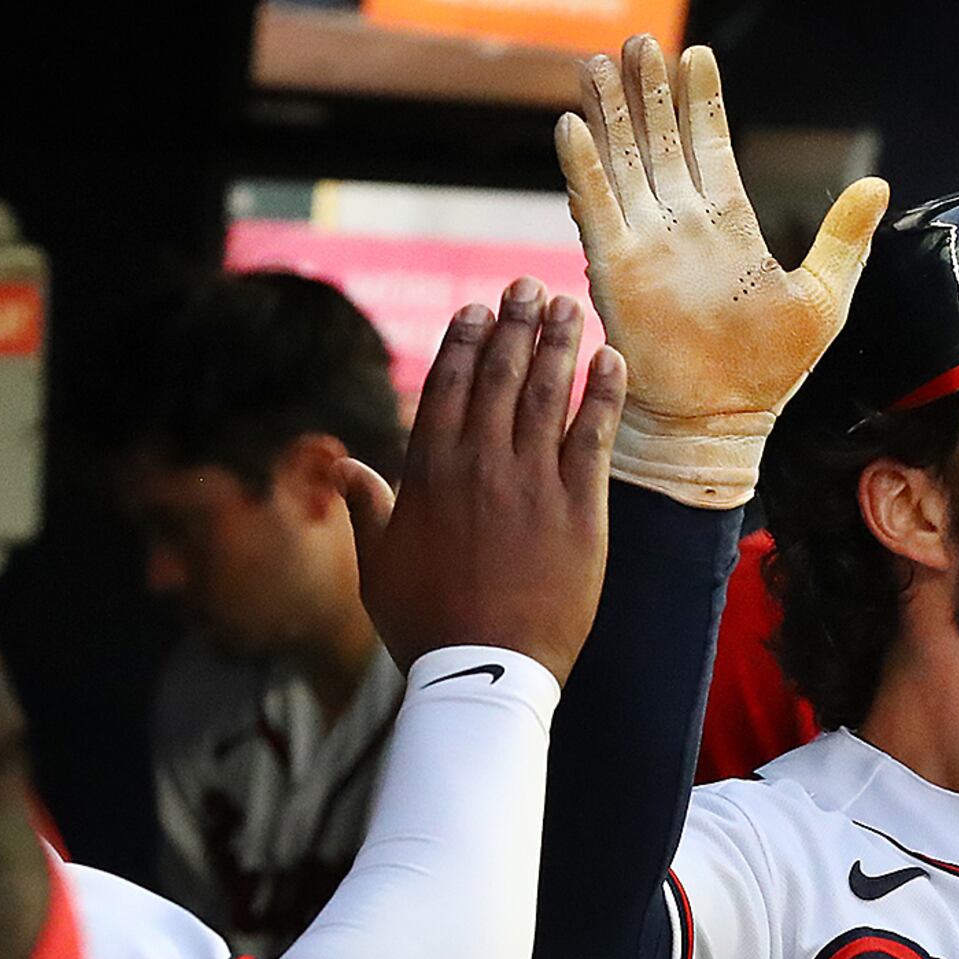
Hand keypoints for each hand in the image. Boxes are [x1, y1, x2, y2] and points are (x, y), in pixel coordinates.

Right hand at [355, 284, 623, 679]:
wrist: (485, 671)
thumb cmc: (425, 625)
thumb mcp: (376, 566)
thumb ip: (366, 507)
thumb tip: (346, 464)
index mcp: (428, 473)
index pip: (447, 386)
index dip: (464, 342)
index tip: (478, 310)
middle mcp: (479, 464)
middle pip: (498, 375)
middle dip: (515, 324)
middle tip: (530, 287)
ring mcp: (531, 481)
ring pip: (546, 393)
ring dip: (559, 342)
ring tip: (570, 305)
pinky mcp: (579, 507)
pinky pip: (594, 435)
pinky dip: (604, 392)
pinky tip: (612, 359)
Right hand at [555, 36, 887, 507]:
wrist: (719, 423)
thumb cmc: (770, 371)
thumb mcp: (824, 298)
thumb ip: (842, 238)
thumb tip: (877, 183)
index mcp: (728, 224)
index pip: (709, 144)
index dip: (700, 98)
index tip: (695, 52)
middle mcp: (681, 224)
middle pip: (660, 140)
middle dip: (650, 89)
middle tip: (639, 39)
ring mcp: (646, 241)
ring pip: (623, 160)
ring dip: (611, 112)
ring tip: (599, 61)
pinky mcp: (616, 266)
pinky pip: (596, 206)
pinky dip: (583, 167)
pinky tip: (573, 125)